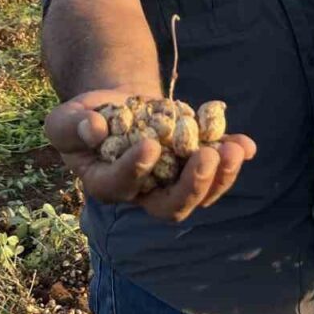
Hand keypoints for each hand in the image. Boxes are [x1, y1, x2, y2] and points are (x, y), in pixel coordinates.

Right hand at [44, 89, 257, 222]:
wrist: (116, 105)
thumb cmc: (86, 117)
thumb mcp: (66, 118)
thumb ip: (71, 126)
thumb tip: (92, 129)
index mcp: (108, 184)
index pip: (122, 186)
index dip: (136, 169)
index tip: (149, 144)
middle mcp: (144, 192)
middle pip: (171, 207)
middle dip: (192, 186)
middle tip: (206, 156)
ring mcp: (173, 180)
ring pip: (199, 193)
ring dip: (220, 175)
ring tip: (233, 150)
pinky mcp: (193, 163)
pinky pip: (217, 167)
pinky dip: (234, 156)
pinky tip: (247, 144)